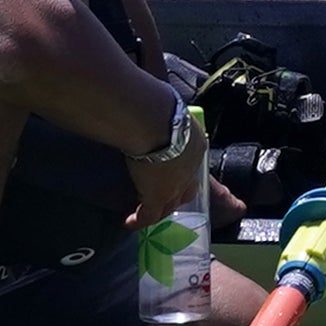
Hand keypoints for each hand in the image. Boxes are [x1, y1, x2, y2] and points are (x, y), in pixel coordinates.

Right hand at [126, 107, 204, 226]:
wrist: (154, 122)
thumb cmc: (160, 107)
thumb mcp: (172, 109)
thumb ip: (165, 113)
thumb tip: (154, 103)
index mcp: (197, 145)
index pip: (191, 164)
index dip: (182, 170)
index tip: (171, 170)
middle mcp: (191, 169)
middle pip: (187, 190)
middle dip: (177, 196)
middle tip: (165, 199)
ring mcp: (176, 185)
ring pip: (169, 205)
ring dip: (159, 211)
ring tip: (146, 213)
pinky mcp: (157, 196)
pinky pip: (149, 215)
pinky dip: (139, 220)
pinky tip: (129, 222)